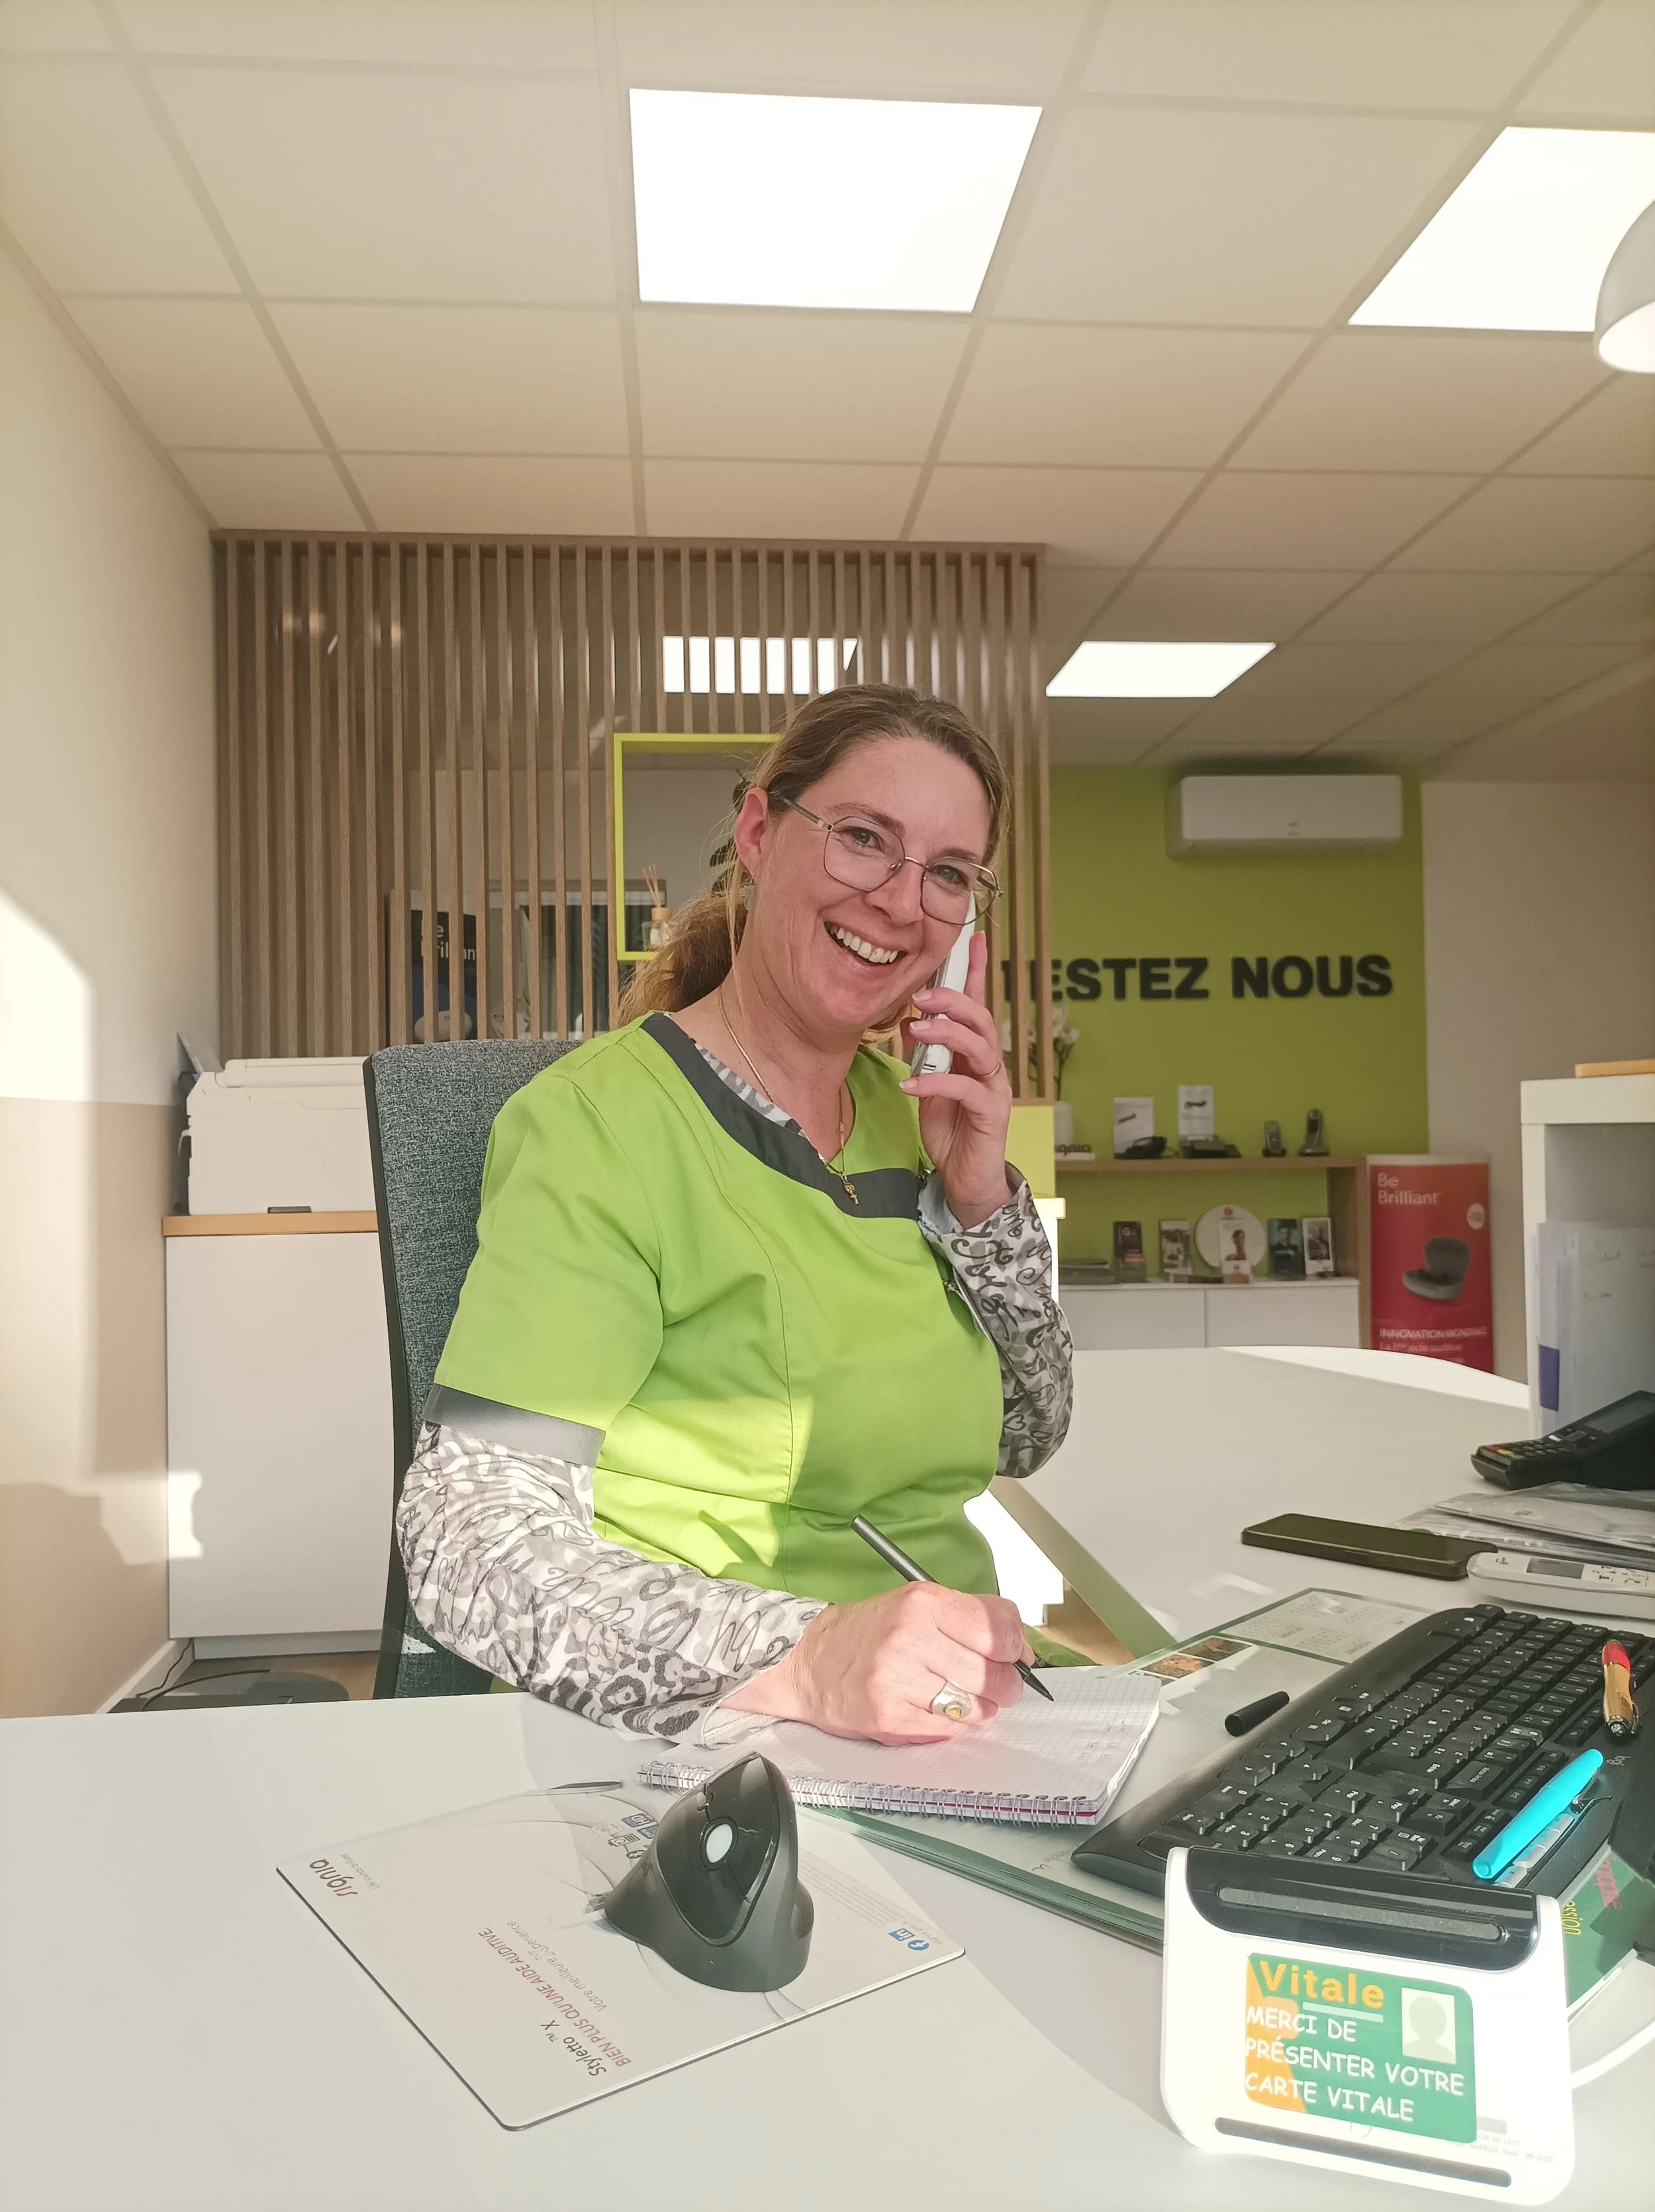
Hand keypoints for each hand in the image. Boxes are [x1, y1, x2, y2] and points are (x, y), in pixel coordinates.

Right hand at [725, 1581, 1033, 1743]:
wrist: (806, 1660)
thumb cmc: (867, 1632)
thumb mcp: (916, 1603)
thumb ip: (970, 1618)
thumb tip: (1022, 1649)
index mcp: (923, 1602)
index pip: (1000, 1627)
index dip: (1017, 1647)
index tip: (1016, 1655)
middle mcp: (910, 1637)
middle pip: (994, 1673)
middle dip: (1003, 1685)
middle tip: (993, 1684)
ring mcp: (897, 1679)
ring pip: (975, 1707)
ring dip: (977, 1708)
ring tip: (958, 1697)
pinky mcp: (888, 1717)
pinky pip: (946, 1731)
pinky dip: (948, 1726)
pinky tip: (931, 1710)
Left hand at [898, 932, 1013, 1227]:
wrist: (965, 1179)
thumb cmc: (951, 1130)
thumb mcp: (930, 1086)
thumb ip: (924, 1055)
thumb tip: (909, 1021)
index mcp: (974, 1054)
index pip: (978, 1004)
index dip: (976, 971)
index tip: (974, 938)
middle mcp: (989, 1065)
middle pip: (981, 1019)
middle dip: (954, 1001)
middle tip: (920, 994)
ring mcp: (994, 1088)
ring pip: (981, 1048)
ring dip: (947, 1034)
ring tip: (917, 1030)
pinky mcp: (991, 1114)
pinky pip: (967, 1090)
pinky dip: (937, 1083)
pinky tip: (911, 1084)